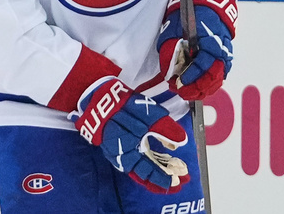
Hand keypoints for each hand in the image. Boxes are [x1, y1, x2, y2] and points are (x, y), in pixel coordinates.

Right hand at [72, 77, 189, 193]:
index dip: (166, 180)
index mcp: (130, 156)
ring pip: (142, 170)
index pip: (150, 174)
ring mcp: (121, 154)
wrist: (100, 100)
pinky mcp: (122, 147)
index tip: (181, 182)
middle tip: (183, 180)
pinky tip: (162, 161)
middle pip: (146, 176)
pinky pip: (138, 161)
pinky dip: (151, 164)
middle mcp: (124, 160)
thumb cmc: (124, 108)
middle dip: (165, 179)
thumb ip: (165, 130)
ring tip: (175, 171)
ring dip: (159, 172)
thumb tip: (182, 142)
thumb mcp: (149, 115)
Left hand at [158, 0, 236, 99]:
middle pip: (214, 76)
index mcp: (210, 40)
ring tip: (189, 94)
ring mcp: (225, 53)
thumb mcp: (174, 29)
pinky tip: (199, 88)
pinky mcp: (224, 56)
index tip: (179, 82)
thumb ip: (170, 50)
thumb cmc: (190, 14)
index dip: (191, 76)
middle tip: (183, 92)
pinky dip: (210, 83)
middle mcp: (221, 48)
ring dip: (204, 89)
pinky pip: (221, 74)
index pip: (204, 64)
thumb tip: (168, 73)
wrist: (207, 2)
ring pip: (219, 78)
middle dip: (197, 88)